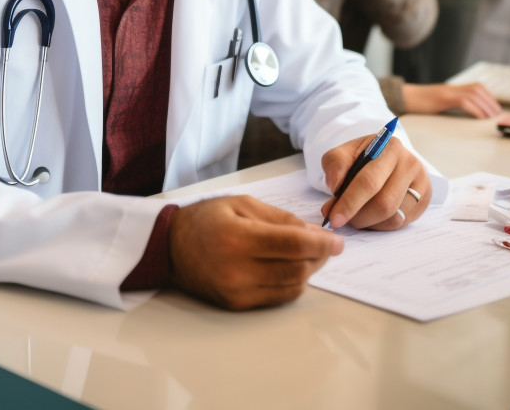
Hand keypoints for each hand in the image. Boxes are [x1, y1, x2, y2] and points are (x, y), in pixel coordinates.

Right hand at [168, 196, 343, 310]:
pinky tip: (292, 268)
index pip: (293, 245)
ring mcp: (236, 291)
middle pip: (297, 268)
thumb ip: (280, 219)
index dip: (322, 244)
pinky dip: (293, 283)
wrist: (170, 247)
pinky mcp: (237, 304)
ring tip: (310, 255)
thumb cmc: (207, 218)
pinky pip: (278, 298)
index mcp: (237, 238)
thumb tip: (315, 234)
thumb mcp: (243, 204)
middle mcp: (237, 269)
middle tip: (327, 245)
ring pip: (291, 285)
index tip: (338, 242)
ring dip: (309, 270)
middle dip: (320, 257)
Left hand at [320, 134, 430, 231]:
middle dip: (358, 216)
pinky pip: (401, 223)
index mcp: (390, 148)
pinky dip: (381, 225)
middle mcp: (410, 163)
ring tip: (356, 214)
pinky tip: (372, 215)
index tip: (334, 218)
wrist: (385, 158)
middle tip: (341, 219)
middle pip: (383, 203)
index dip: (350, 202)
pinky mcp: (425, 199)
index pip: (369, 181)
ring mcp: (421, 182)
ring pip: (393, 217)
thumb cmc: (362, 158)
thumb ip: (335, 165)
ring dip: (369, 222)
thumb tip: (334, 185)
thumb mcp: (344, 154)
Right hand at [402, 82, 501, 118]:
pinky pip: (463, 101)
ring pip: (473, 94)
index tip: (495, 108)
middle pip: (478, 89)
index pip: (476, 87)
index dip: (488, 97)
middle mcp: (452, 88)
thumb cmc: (419, 103)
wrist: (403, 98)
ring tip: (491, 117)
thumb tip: (466, 115)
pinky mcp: (442, 97)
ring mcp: (447, 91)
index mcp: (452, 89)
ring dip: (485, 106)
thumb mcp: (438, 103)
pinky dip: (474, 109)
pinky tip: (479, 117)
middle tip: (497, 114)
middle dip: (490, 101)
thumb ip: (451, 105)